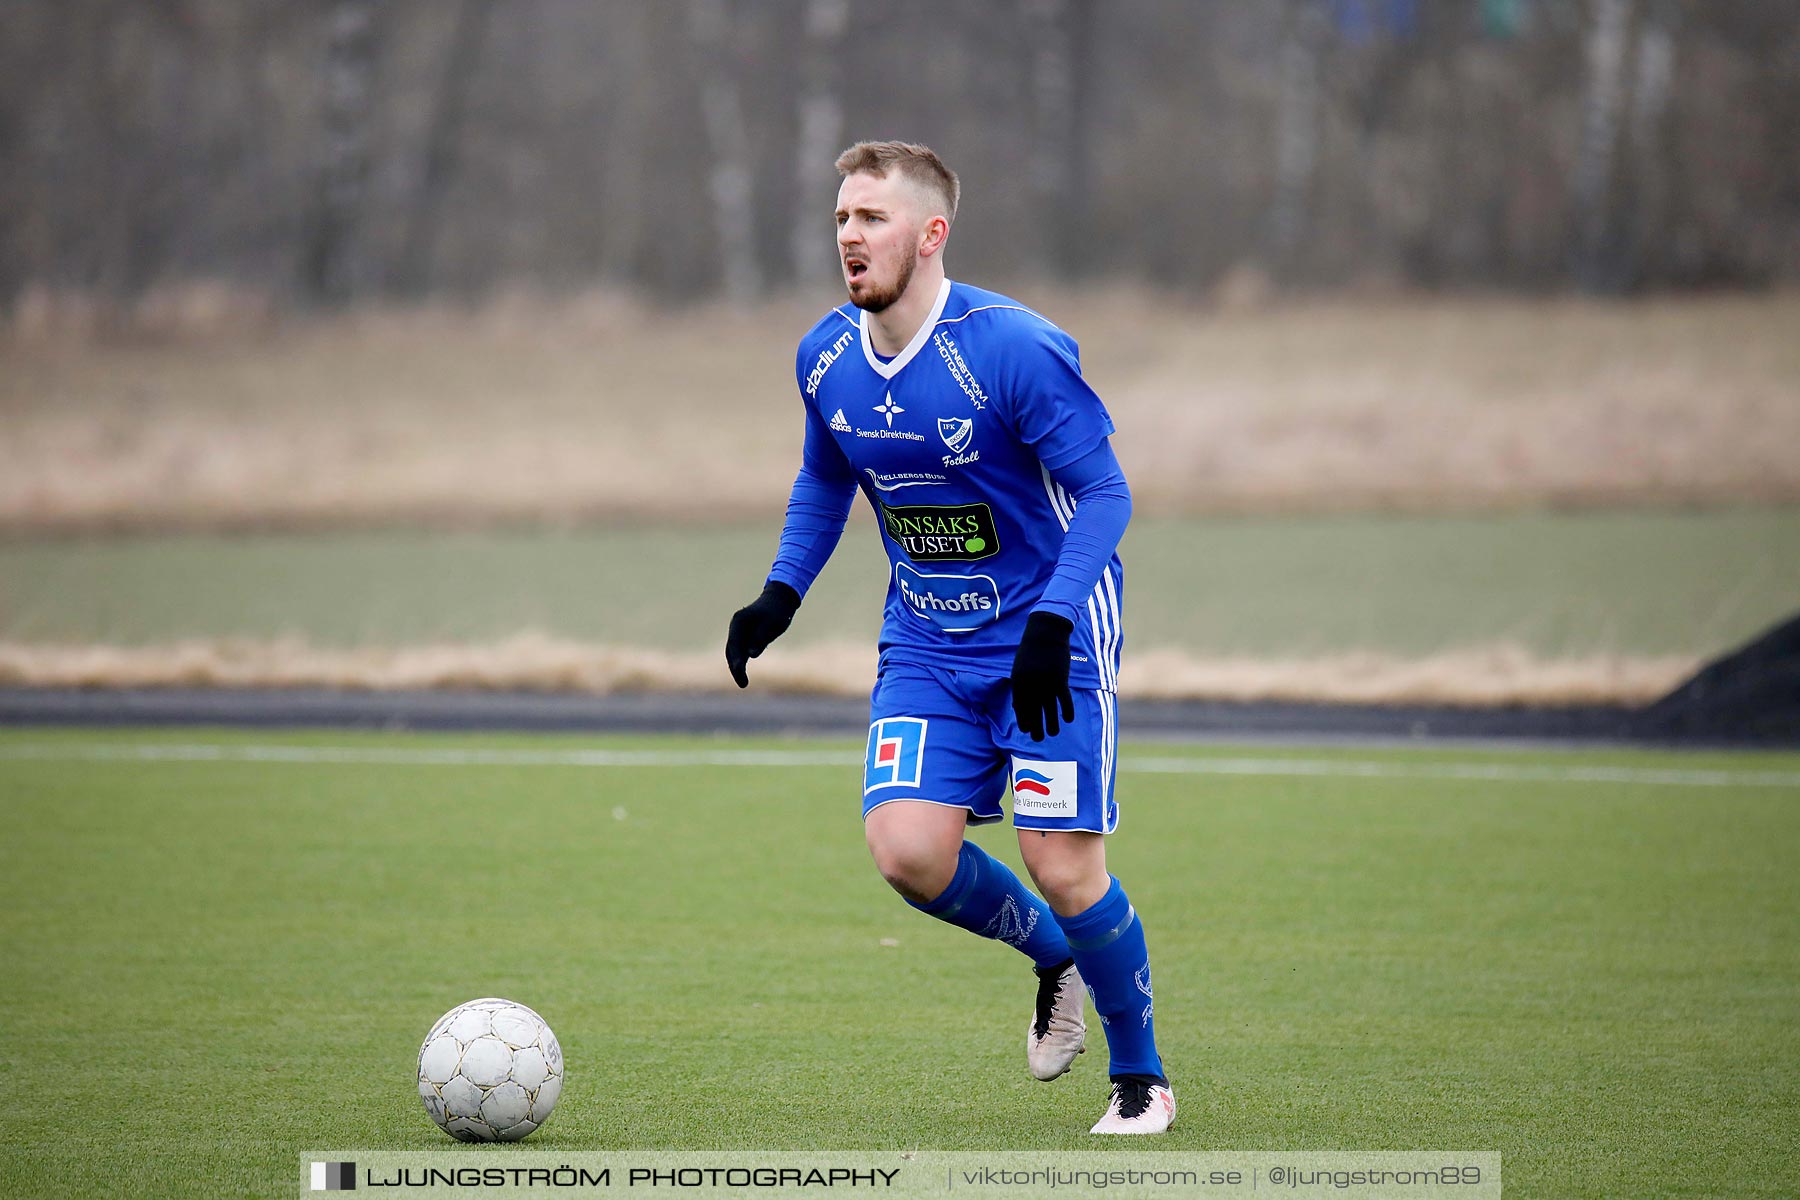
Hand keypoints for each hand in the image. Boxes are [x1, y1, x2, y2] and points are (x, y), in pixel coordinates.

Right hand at [725, 582, 800, 687]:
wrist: (780, 601)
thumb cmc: (777, 611)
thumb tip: (751, 655)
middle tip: (743, 683)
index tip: (740, 670)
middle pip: (731, 650)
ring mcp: (739, 633)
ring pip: (734, 652)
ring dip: (737, 667)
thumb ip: (761, 638)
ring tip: (743, 683)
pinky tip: (743, 675)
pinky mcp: (745, 638)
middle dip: (735, 667)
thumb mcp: (773, 624)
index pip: (734, 643)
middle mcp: (736, 627)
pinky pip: (740, 652)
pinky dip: (741, 662)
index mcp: (739, 621)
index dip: (736, 659)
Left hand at [1010, 611, 1075, 740]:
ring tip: (1053, 734)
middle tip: (1038, 739)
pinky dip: (1067, 711)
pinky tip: (1068, 720)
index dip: (1023, 721)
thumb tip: (1022, 704)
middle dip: (1035, 728)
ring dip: (1051, 725)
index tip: (1026, 730)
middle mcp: (1031, 686)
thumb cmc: (1032, 649)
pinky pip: (1064, 700)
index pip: (1020, 707)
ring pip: (1049, 710)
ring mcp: (1046, 683)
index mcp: (1019, 682)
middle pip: (1033, 712)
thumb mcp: (1020, 666)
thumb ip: (1021, 684)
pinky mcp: (1060, 680)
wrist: (1046, 632)